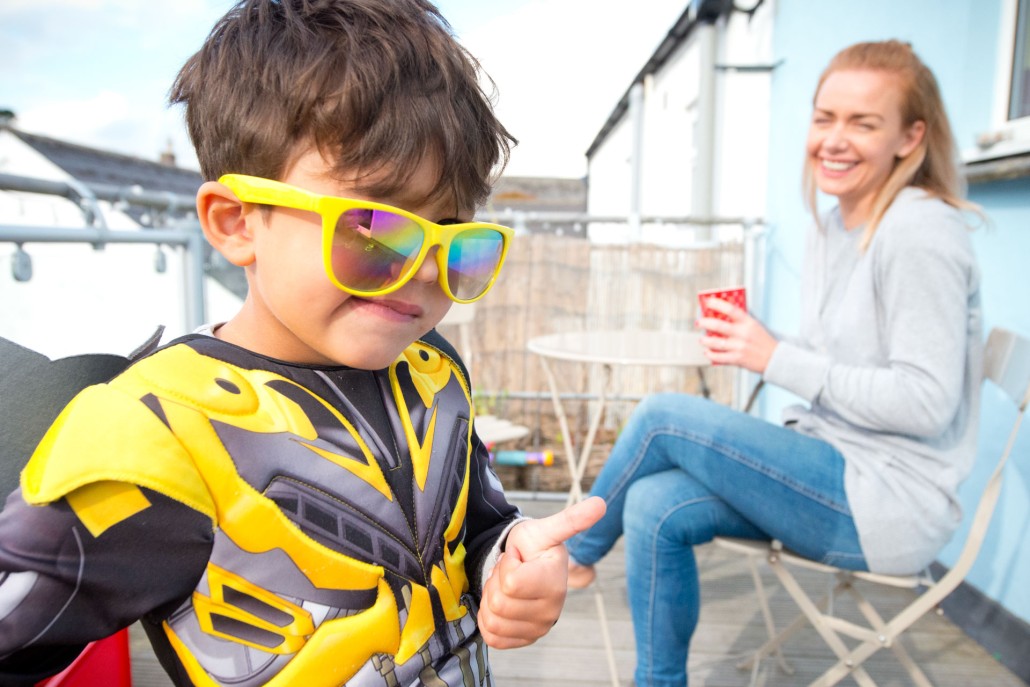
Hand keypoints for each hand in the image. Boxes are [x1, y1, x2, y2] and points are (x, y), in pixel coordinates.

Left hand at [477, 496, 605, 648]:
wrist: (529, 568)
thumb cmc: (534, 546)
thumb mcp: (545, 530)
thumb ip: (570, 520)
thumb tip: (601, 504)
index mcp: (555, 584)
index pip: (510, 582)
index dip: (506, 564)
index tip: (519, 557)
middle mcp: (551, 611)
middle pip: (498, 603)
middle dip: (495, 582)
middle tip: (511, 572)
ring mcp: (538, 628)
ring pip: (492, 620)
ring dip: (490, 600)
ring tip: (507, 586)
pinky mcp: (525, 640)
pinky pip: (492, 636)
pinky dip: (488, 619)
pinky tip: (504, 603)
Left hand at [698, 297, 777, 372]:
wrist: (775, 358)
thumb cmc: (763, 341)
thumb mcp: (755, 326)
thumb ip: (741, 320)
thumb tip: (723, 313)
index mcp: (748, 323)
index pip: (731, 310)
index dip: (718, 304)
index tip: (708, 302)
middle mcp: (743, 334)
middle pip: (719, 326)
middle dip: (706, 323)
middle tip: (699, 322)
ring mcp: (740, 347)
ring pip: (717, 342)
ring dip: (706, 340)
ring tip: (702, 339)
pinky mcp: (738, 359)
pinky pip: (720, 357)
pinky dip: (711, 355)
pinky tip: (707, 352)